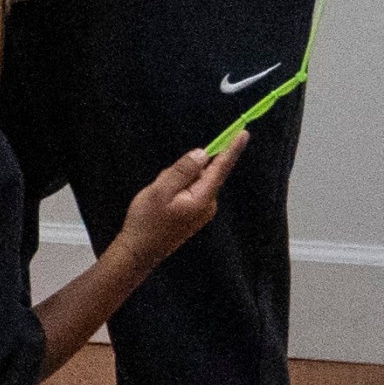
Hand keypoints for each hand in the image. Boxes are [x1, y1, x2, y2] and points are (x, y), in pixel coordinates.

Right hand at [113, 135, 244, 277]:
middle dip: (184, 170)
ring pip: (194, 182)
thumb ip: (182, 171)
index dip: (231, 149)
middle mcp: (208, 204)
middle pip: (204, 174)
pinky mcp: (194, 214)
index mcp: (203, 198)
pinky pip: (189, 191)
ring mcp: (202, 211)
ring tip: (157, 197)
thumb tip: (202, 153)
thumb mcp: (160, 190)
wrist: (140, 251)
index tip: (243, 133)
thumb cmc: (147, 221)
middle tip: (161, 184)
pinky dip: (176, 189)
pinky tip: (161, 202)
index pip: (221, 168)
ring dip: (176, 181)